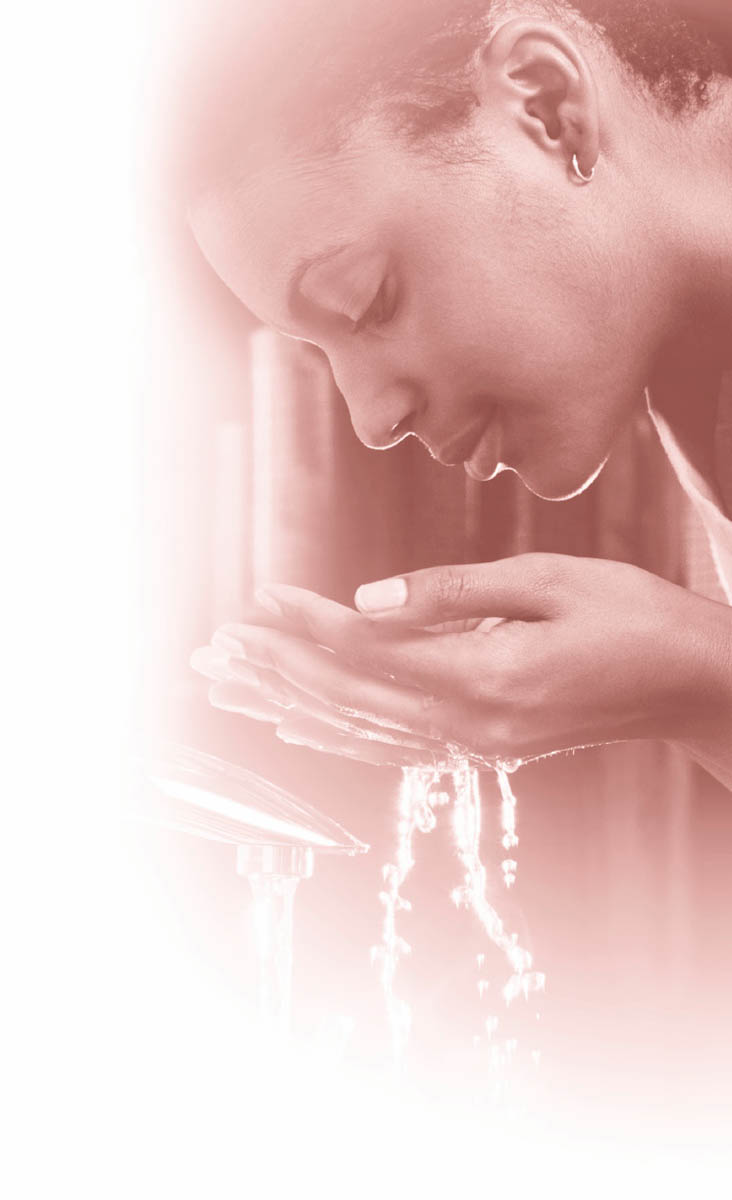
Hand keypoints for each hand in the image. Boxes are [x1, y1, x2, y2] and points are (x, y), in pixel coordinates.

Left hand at [191, 554, 731, 772]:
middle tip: (218, 648)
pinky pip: (392, 748)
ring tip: (235, 685)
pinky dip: (338, 735)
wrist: (693, 687)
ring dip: (292, 705)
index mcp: (491, 677)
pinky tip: (299, 723)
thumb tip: (367, 601)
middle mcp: (475, 725)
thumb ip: (454, 592)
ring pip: (363, 730)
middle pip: (352, 700)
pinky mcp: (484, 748)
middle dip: (279, 671)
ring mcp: (478, 746)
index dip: (310, 625)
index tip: (261, 598)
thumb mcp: (552, 580)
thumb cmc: (635, 618)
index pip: (373, 652)